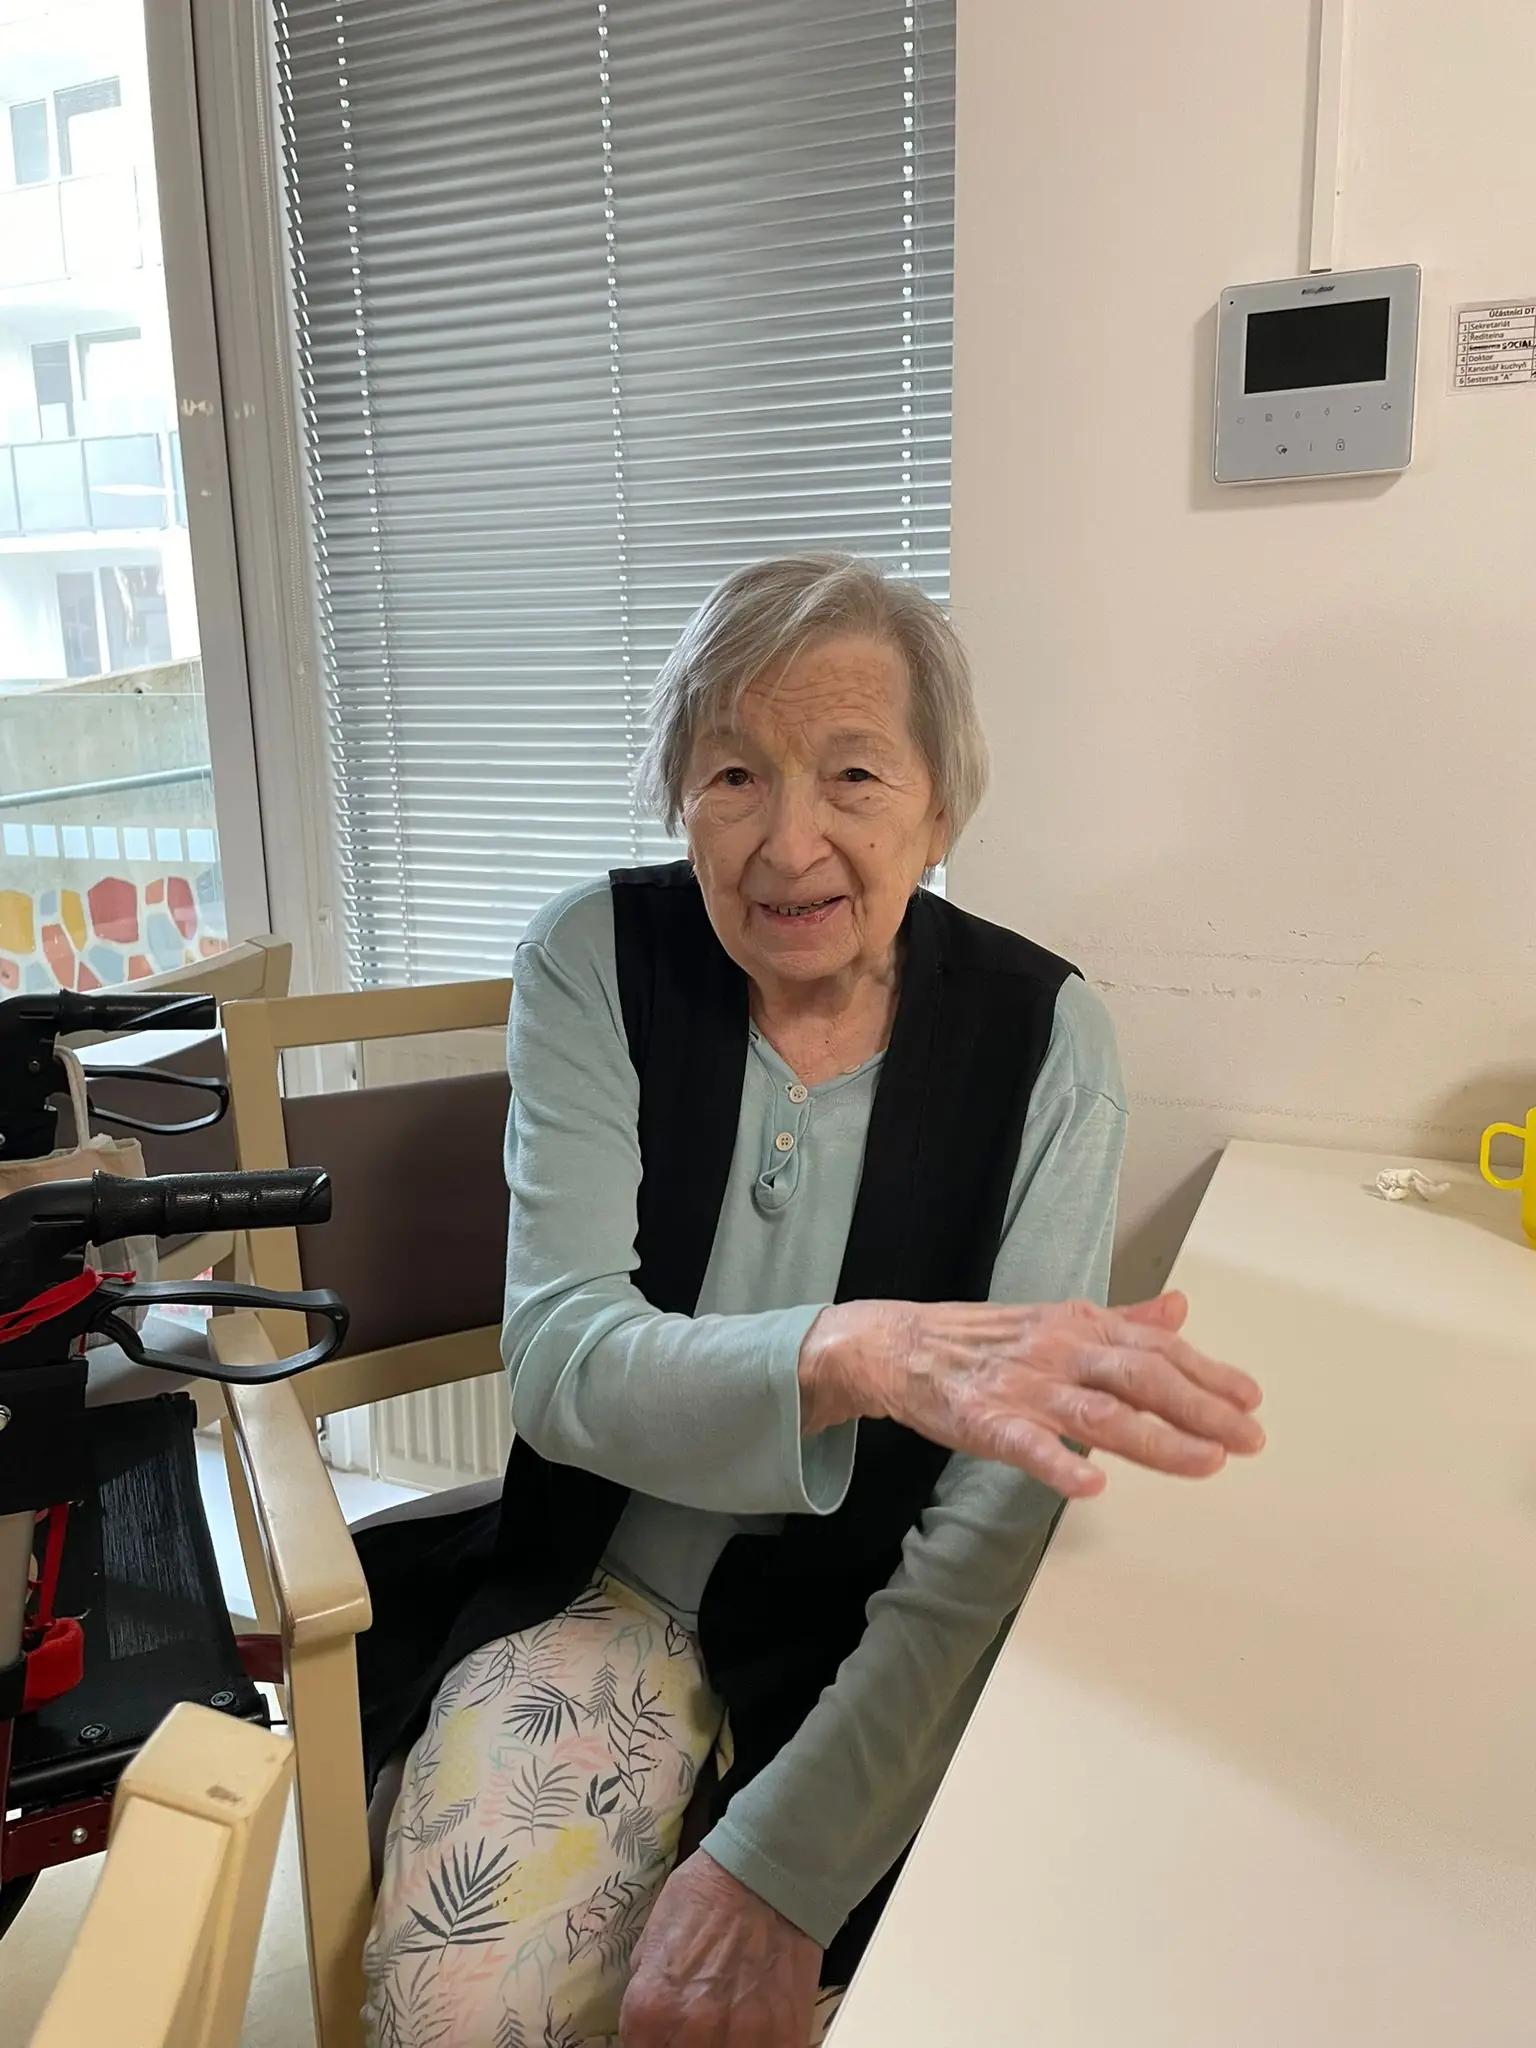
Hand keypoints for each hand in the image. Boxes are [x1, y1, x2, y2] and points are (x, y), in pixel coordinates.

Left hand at [620, 1850, 822, 2047]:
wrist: (770, 1871)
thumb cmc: (708, 1893)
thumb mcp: (654, 1934)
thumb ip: (647, 1984)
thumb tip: (647, 2019)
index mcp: (651, 2008)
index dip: (653, 2040)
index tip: (664, 2030)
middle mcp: (691, 2033)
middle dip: (684, 2040)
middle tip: (698, 2018)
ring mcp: (742, 2041)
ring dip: (722, 2042)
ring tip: (729, 2017)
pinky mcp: (785, 2038)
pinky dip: (758, 2042)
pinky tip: (757, 2022)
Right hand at [799, 1290, 1263, 1498]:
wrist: (898, 1346)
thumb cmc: (982, 1340)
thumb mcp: (1058, 1320)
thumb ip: (1123, 1321)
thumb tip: (1180, 1309)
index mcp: (1079, 1325)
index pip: (1156, 1348)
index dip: (1207, 1372)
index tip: (1250, 1400)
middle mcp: (1059, 1351)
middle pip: (1142, 1377)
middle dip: (1202, 1409)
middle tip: (1249, 1439)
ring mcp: (1023, 1386)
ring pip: (1100, 1413)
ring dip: (1157, 1439)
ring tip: (1206, 1463)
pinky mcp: (984, 1421)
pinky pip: (1026, 1444)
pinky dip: (1059, 1463)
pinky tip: (1092, 1484)